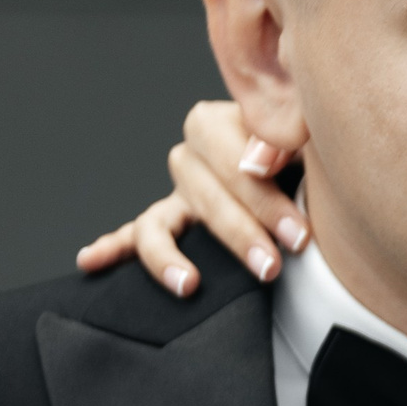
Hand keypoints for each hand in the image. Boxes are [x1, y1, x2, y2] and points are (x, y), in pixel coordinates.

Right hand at [75, 101, 307, 300]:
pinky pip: (136, 234)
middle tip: (272, 266)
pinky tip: (89, 261)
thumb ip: (288, 134)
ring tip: (187, 284)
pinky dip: (113, 247)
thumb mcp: (311, 133)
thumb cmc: (317, 150)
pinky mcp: (173, 222)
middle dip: (238, 233)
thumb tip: (259, 162)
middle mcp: (191, 154)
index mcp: (220, 120)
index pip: (228, 156)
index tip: (297, 235)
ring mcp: (179, 191)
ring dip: (169, 255)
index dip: (263, 198)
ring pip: (158, 221)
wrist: (314, 163)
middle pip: (200, 193)